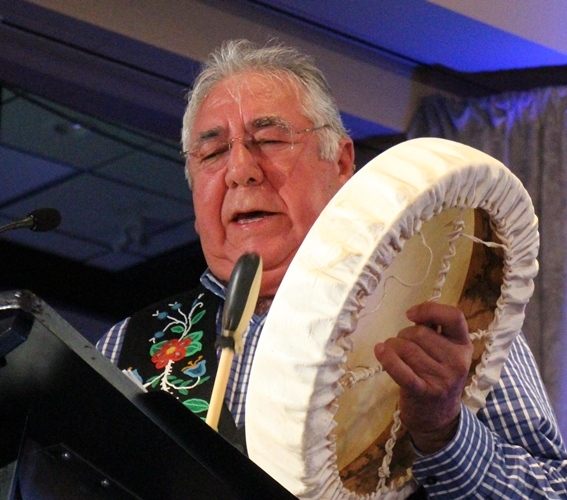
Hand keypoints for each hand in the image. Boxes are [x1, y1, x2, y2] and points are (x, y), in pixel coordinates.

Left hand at [374, 302, 472, 453]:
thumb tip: (414, 313)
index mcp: (464, 346)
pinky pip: (401, 369)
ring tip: (393, 354)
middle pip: (420, 333)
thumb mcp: (446, 352)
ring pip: (406, 348)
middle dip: (404, 335)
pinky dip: (387, 358)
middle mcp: (457, 361)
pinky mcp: (423, 392)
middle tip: (402, 346)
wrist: (437, 417)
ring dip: (392, 346)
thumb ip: (436, 331)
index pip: (454, 316)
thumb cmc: (437, 375)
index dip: (429, 310)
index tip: (411, 315)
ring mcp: (442, 378)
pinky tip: (380, 351)